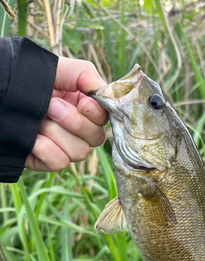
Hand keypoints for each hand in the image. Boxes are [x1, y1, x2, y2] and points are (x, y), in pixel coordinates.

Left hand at [25, 57, 107, 171]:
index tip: (82, 102)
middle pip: (96, 139)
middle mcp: (79, 131)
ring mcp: (64, 147)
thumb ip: (89, 77)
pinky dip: (46, 149)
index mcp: (85, 109)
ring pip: (79, 152)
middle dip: (73, 122)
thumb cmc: (32, 78)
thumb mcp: (64, 68)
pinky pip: (59, 162)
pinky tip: (33, 137)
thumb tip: (107, 95)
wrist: (3, 89)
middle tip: (51, 105)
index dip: (95, 114)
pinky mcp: (48, 160)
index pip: (105, 120)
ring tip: (39, 119)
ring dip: (57, 133)